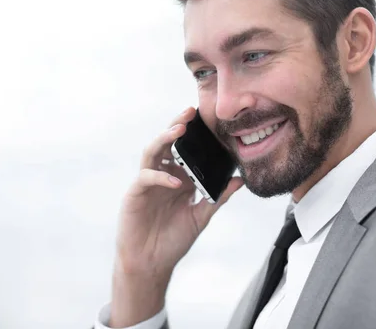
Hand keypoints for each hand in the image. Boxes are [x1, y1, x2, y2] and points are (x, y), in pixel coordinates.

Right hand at [110, 107, 243, 325]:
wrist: (152, 263)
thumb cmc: (174, 240)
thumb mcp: (202, 217)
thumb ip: (218, 197)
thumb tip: (240, 180)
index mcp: (179, 178)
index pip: (185, 150)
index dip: (194, 135)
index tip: (208, 120)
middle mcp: (163, 175)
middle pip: (167, 144)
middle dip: (177, 126)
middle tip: (190, 113)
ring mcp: (148, 183)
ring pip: (152, 152)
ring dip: (164, 139)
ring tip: (178, 130)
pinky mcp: (135, 194)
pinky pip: (146, 177)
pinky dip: (161, 176)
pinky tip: (175, 181)